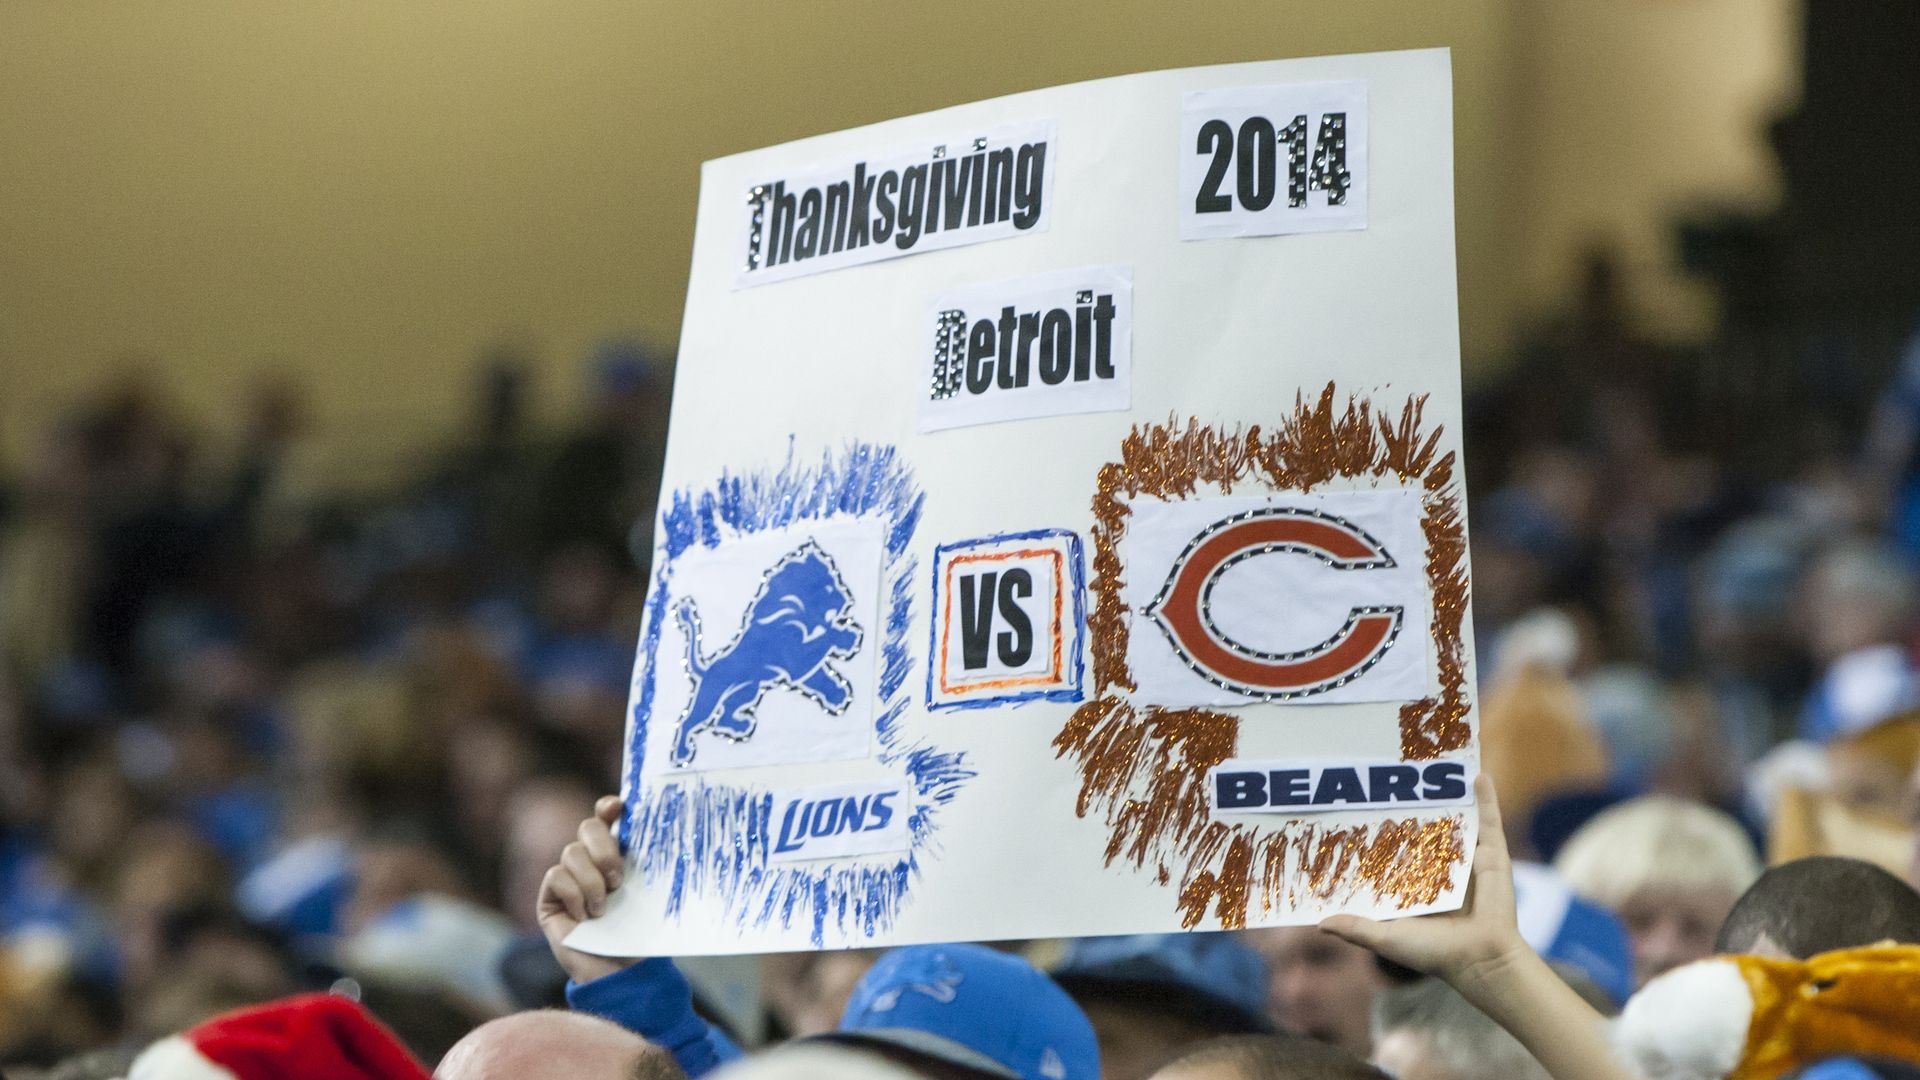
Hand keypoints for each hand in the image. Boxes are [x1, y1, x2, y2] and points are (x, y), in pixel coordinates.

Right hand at [537, 794, 642, 984]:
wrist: (620, 971)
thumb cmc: (639, 934)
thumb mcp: (649, 894)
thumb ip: (646, 864)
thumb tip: (666, 832)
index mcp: (617, 853)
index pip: (607, 817)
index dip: (609, 807)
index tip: (620, 807)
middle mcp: (591, 860)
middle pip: (588, 827)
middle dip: (604, 848)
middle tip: (618, 879)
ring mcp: (568, 877)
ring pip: (572, 852)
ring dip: (592, 881)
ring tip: (603, 908)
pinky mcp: (550, 897)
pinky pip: (556, 876)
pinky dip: (574, 895)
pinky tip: (584, 918)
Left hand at [1320, 774, 1529, 995]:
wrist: (1481, 959)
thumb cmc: (1434, 953)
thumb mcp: (1387, 937)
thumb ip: (1356, 928)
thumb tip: (1319, 923)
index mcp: (1417, 886)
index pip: (1393, 854)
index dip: (1377, 837)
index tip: (1355, 815)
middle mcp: (1442, 870)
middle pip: (1423, 833)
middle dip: (1408, 809)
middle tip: (1386, 780)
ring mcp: (1468, 860)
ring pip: (1455, 821)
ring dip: (1447, 796)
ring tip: (1430, 767)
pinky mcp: (1493, 856)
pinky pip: (1489, 821)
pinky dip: (1486, 798)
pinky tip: (1477, 773)